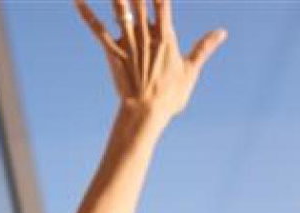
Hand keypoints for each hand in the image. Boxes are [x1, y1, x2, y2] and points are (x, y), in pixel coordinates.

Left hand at [75, 0, 225, 121]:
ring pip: (119, 9)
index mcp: (165, 37)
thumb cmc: (171, 95)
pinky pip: (97, 29)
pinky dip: (87, 14)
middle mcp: (145, 36)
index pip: (162, 3)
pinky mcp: (112, 52)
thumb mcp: (191, 70)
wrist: (146, 113)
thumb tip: (222, 32)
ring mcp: (128, 43)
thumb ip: (204, 47)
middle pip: (139, 1)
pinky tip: (77, 0)